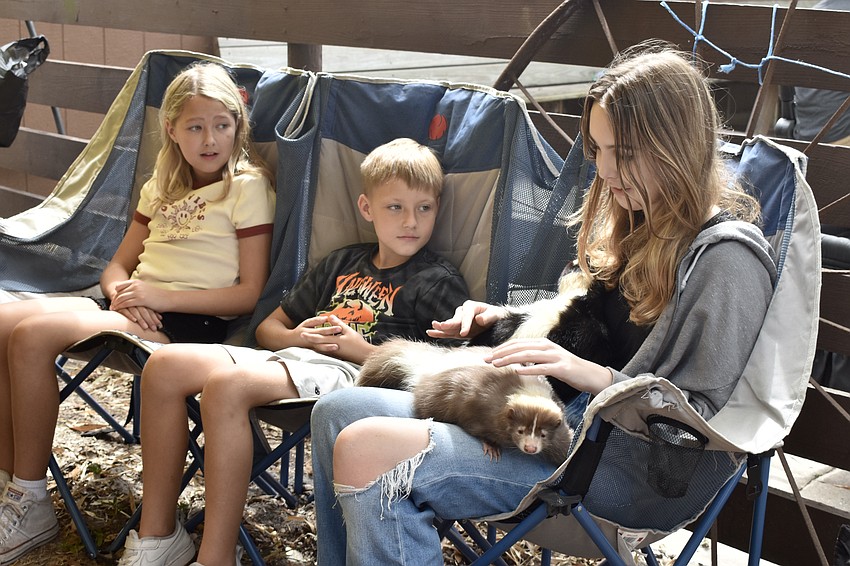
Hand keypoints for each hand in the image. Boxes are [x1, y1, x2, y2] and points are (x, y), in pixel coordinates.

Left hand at [110, 279, 167, 311]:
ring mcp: (138, 292)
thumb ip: (136, 290)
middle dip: (114, 300)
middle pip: (119, 292)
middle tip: (110, 305)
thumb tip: (129, 294)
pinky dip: (120, 307)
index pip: (120, 286)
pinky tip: (118, 311)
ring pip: (121, 298)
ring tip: (112, 309)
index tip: (113, 299)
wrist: (168, 299)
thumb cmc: (158, 296)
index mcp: (136, 282)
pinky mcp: (140, 299)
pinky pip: (126, 303)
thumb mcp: (145, 289)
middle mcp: (136, 285)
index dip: (116, 293)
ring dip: (115, 304)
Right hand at [113, 305, 162, 330]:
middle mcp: (135, 301)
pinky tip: (134, 320)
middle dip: (150, 321)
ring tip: (146, 327)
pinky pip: (125, 311)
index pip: (150, 310)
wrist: (119, 292)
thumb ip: (151, 311)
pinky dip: (130, 315)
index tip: (159, 326)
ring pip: (136, 312)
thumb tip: (160, 318)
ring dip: (141, 320)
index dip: (155, 318)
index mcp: (142, 300)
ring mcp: (127, 303)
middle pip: (144, 311)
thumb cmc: (133, 301)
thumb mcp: (143, 305)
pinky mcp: (119, 306)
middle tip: (154, 329)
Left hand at [298, 315, 367, 359]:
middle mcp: (332, 348)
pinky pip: (326, 351)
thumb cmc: (358, 343)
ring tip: (307, 340)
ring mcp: (334, 353)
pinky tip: (318, 346)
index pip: (320, 338)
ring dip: (313, 343)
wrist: (363, 355)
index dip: (310, 335)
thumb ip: (338, 324)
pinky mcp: (337, 355)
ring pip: (321, 348)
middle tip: (301, 336)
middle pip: (318, 343)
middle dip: (309, 339)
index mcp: (334, 341)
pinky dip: (321, 348)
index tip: (302, 332)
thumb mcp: (348, 331)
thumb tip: (330, 317)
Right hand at [427, 300, 506, 339]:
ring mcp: (459, 321)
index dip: (465, 324)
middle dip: (450, 323)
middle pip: (456, 318)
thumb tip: (479, 319)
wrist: (496, 321)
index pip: (467, 315)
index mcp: (472, 306)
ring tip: (434, 326)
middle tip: (444, 326)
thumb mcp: (496, 315)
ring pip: (450, 324)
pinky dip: (439, 332)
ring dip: (441, 326)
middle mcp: (463, 312)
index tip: (464, 332)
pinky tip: (430, 332)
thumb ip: (488, 317)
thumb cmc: (497, 316)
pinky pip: (447, 331)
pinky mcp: (457, 330)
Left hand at [486, 337, 612, 394]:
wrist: (591, 375)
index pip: (518, 343)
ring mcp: (555, 356)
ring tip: (496, 364)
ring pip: (527, 355)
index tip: (489, 355)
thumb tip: (516, 362)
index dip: (502, 348)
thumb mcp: (549, 360)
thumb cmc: (569, 370)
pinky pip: (542, 368)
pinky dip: (528, 369)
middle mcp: (548, 347)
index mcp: (543, 344)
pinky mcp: (562, 368)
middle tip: (486, 359)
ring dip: (509, 359)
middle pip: (519, 347)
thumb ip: (534, 359)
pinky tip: (517, 372)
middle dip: (500, 353)